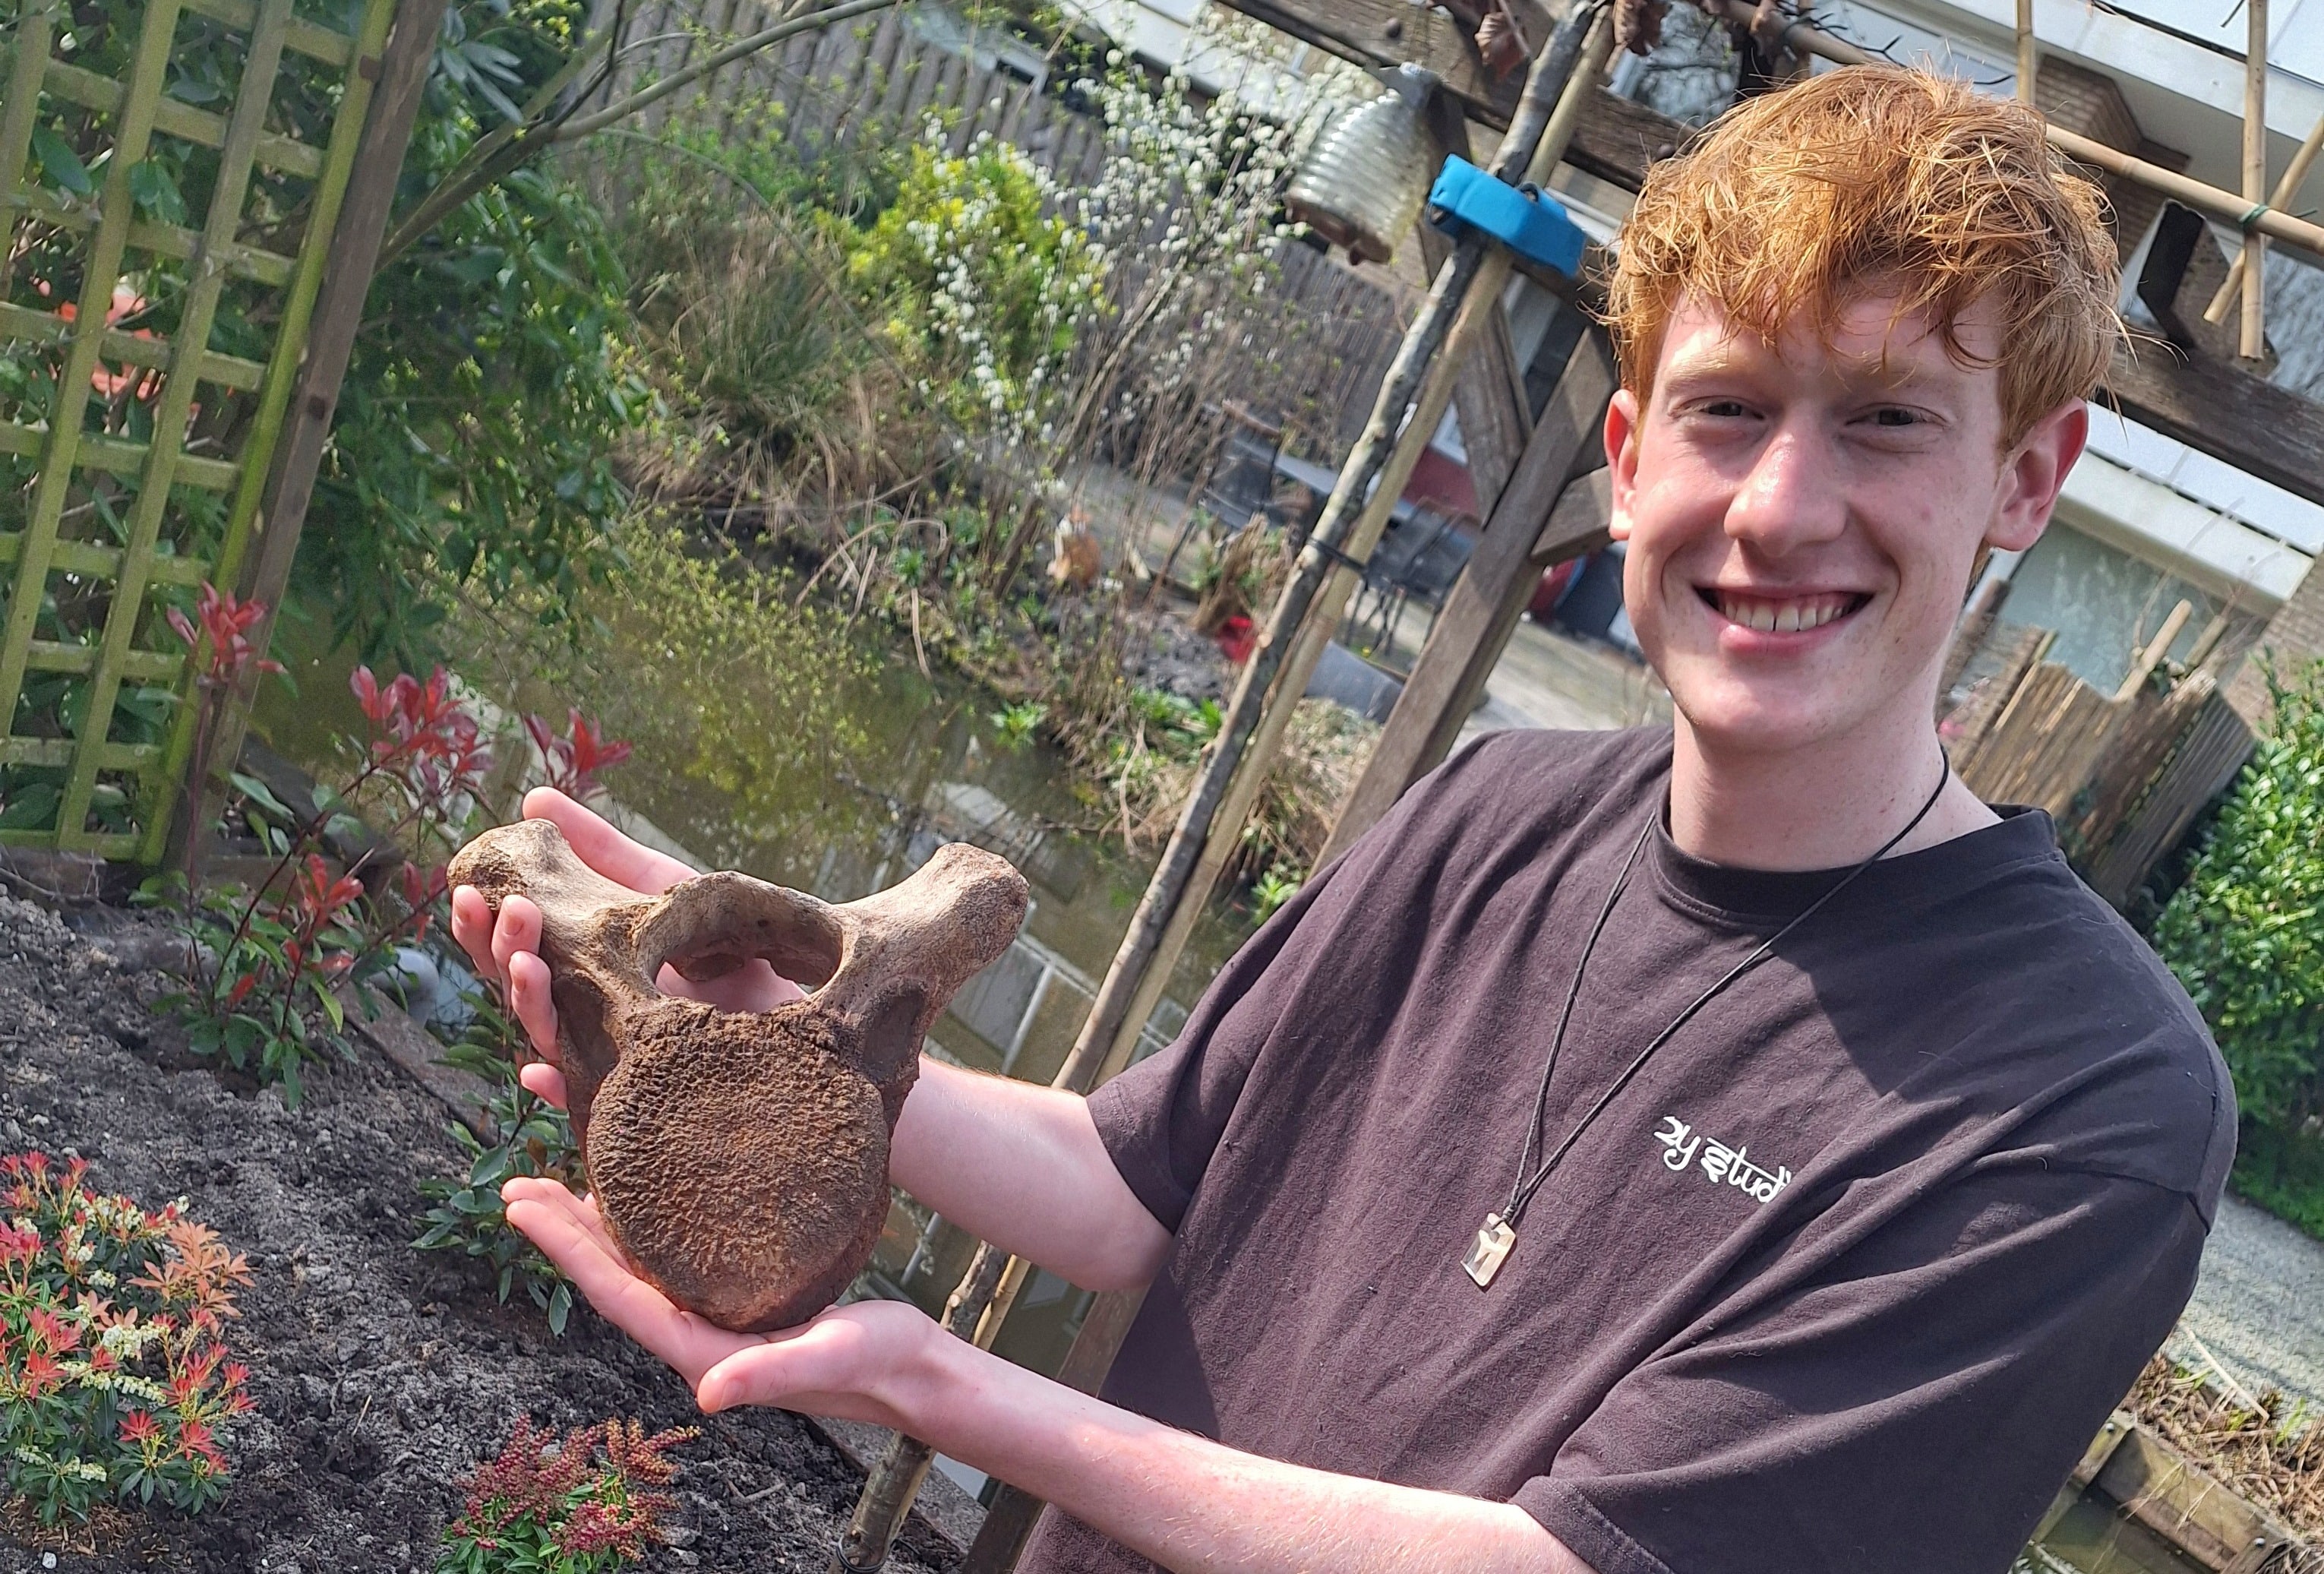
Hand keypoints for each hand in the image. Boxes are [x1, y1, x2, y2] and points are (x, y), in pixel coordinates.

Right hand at [450, 788, 804, 1108]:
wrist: (792, 988)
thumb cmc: (721, 942)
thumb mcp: (658, 886)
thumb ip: (598, 850)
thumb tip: (532, 798)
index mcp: (578, 965)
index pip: (513, 949)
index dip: (481, 923)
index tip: (467, 885)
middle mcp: (584, 1012)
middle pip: (522, 990)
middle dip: (501, 951)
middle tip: (500, 909)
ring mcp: (610, 1051)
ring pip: (549, 1036)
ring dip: (528, 1001)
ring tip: (527, 962)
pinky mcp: (645, 1087)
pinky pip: (591, 1097)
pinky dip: (559, 1086)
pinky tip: (536, 1072)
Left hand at [501, 1177, 943, 1422]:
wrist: (912, 1371)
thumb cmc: (875, 1363)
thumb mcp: (828, 1360)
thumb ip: (767, 1376)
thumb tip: (708, 1393)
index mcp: (705, 1349)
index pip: (618, 1295)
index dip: (566, 1251)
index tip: (523, 1209)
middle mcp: (698, 1332)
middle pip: (613, 1277)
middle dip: (561, 1232)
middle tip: (516, 1185)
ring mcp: (715, 1314)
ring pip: (636, 1266)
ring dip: (592, 1228)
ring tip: (555, 1184)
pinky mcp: (738, 1296)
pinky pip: (671, 1257)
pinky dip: (642, 1226)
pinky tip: (636, 1199)